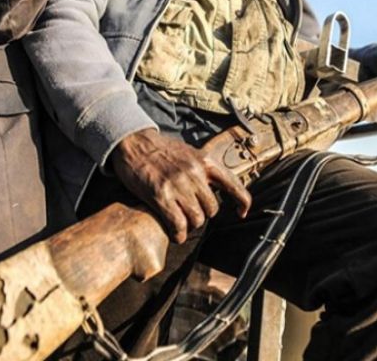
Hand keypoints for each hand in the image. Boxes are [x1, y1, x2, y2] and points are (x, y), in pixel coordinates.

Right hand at [111, 128, 250, 243]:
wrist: (134, 142)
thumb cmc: (161, 150)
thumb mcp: (190, 153)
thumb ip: (203, 170)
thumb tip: (215, 190)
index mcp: (205, 162)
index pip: (233, 185)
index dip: (242, 202)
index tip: (241, 213)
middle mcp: (195, 173)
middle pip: (212, 209)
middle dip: (203, 215)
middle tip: (191, 214)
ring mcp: (178, 185)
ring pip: (197, 219)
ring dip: (190, 225)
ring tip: (181, 223)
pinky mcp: (161, 195)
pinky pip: (178, 224)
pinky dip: (178, 234)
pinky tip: (175, 234)